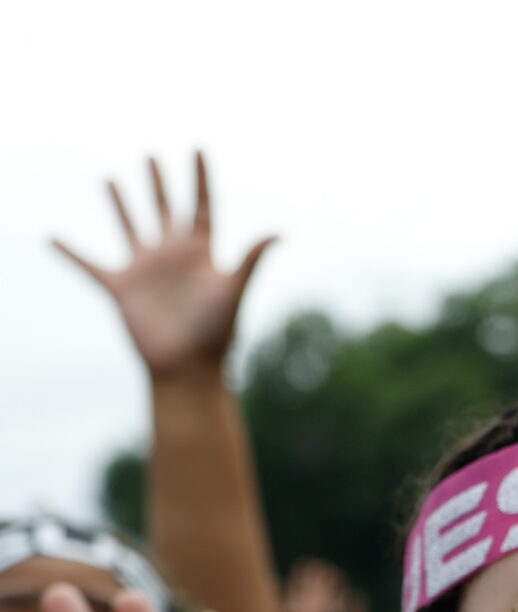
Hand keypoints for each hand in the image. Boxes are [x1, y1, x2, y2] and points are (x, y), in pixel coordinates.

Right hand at [54, 153, 274, 380]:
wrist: (188, 368)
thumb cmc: (216, 334)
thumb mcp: (234, 290)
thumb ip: (251, 259)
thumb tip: (278, 232)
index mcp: (201, 253)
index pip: (201, 205)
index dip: (200, 177)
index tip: (198, 149)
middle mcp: (173, 256)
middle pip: (164, 209)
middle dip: (159, 183)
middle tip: (151, 156)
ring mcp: (146, 270)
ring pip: (130, 226)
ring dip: (120, 204)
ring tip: (111, 179)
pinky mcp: (121, 288)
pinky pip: (89, 265)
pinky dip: (70, 252)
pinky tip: (51, 238)